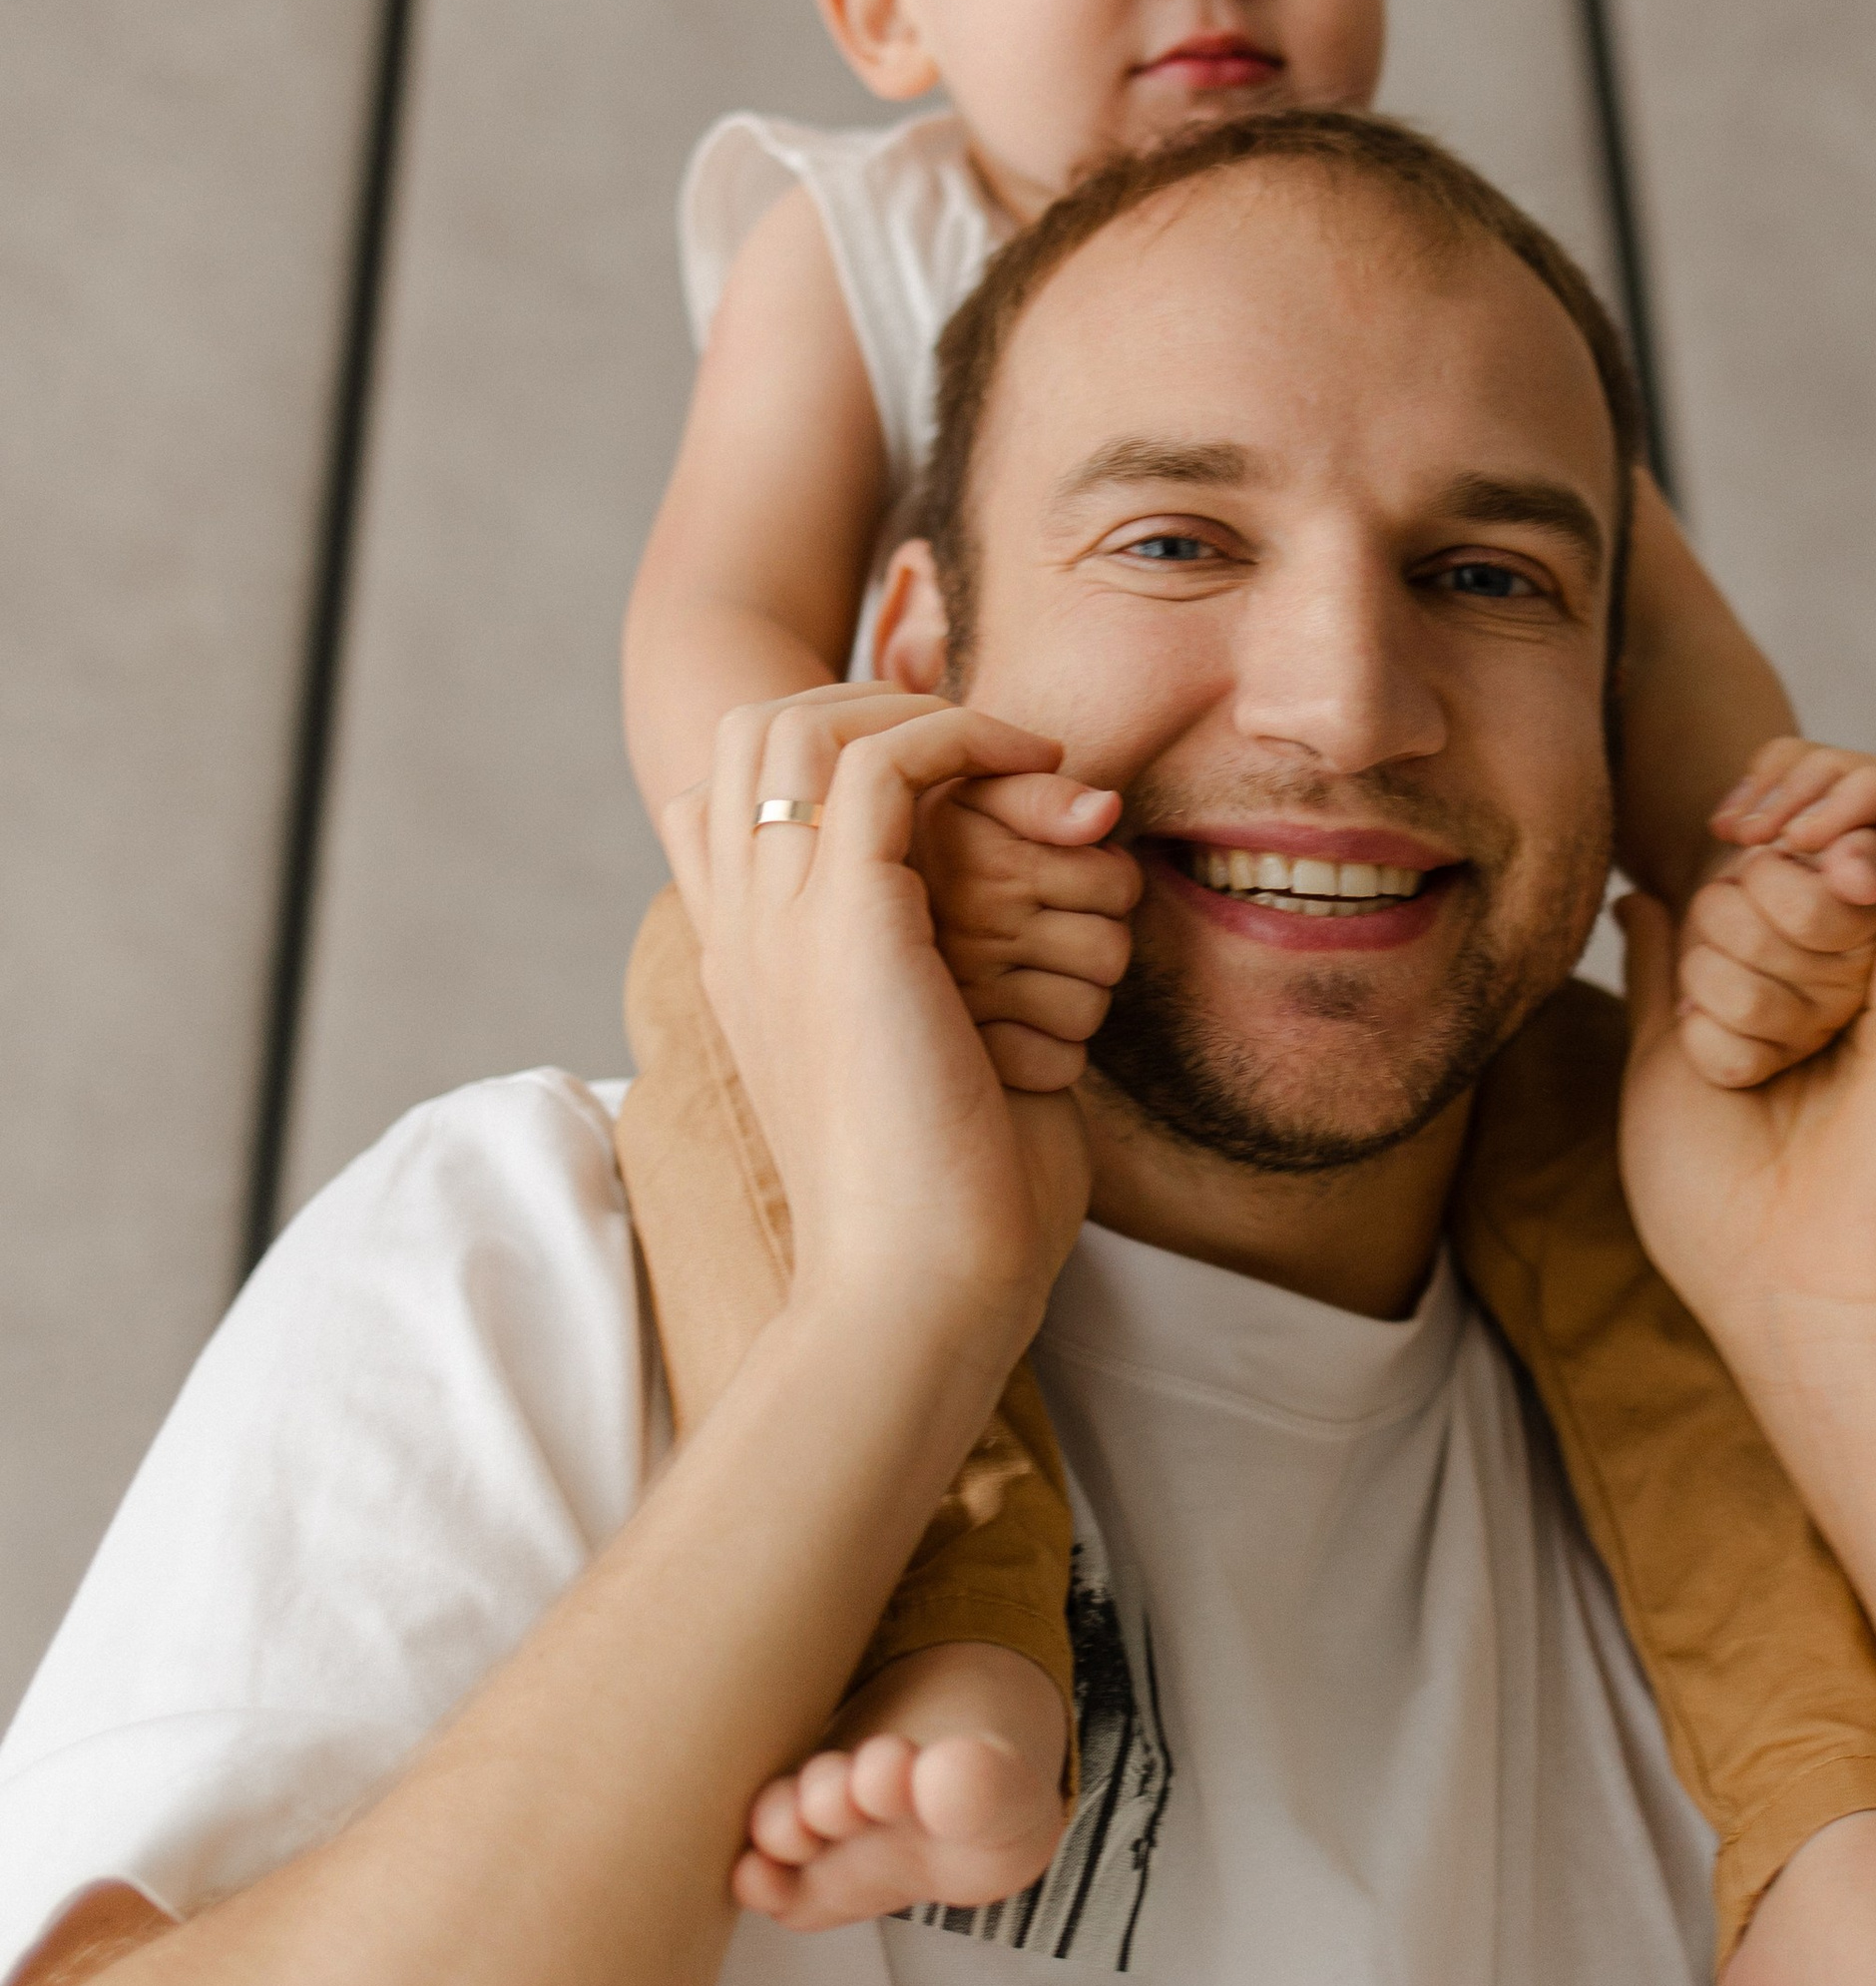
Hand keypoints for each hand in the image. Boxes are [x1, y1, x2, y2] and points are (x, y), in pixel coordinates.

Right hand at [666, 688, 1100, 1334]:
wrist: (917, 1287)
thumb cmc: (941, 1204)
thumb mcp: (919, 1074)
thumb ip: (923, 1000)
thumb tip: (988, 966)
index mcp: (743, 963)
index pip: (725, 793)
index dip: (823, 748)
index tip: (942, 775)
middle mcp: (742, 927)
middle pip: (755, 728)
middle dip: (870, 697)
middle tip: (984, 743)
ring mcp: (779, 918)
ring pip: (803, 719)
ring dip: (923, 707)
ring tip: (1021, 753)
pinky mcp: (848, 919)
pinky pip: (883, 758)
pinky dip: (963, 736)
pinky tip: (1040, 773)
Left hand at [1617, 748, 1875, 1362]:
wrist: (1811, 1283)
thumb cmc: (1726, 1206)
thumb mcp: (1665, 1062)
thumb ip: (1668, 970)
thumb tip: (1645, 894)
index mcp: (1798, 989)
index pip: (1755, 850)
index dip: (1720, 841)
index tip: (1693, 870)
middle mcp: (1866, 965)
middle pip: (1781, 838)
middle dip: (1733, 920)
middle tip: (1756, 1039)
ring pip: (1838, 823)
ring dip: (1776, 904)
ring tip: (1788, 1023)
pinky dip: (1858, 795)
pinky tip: (1813, 852)